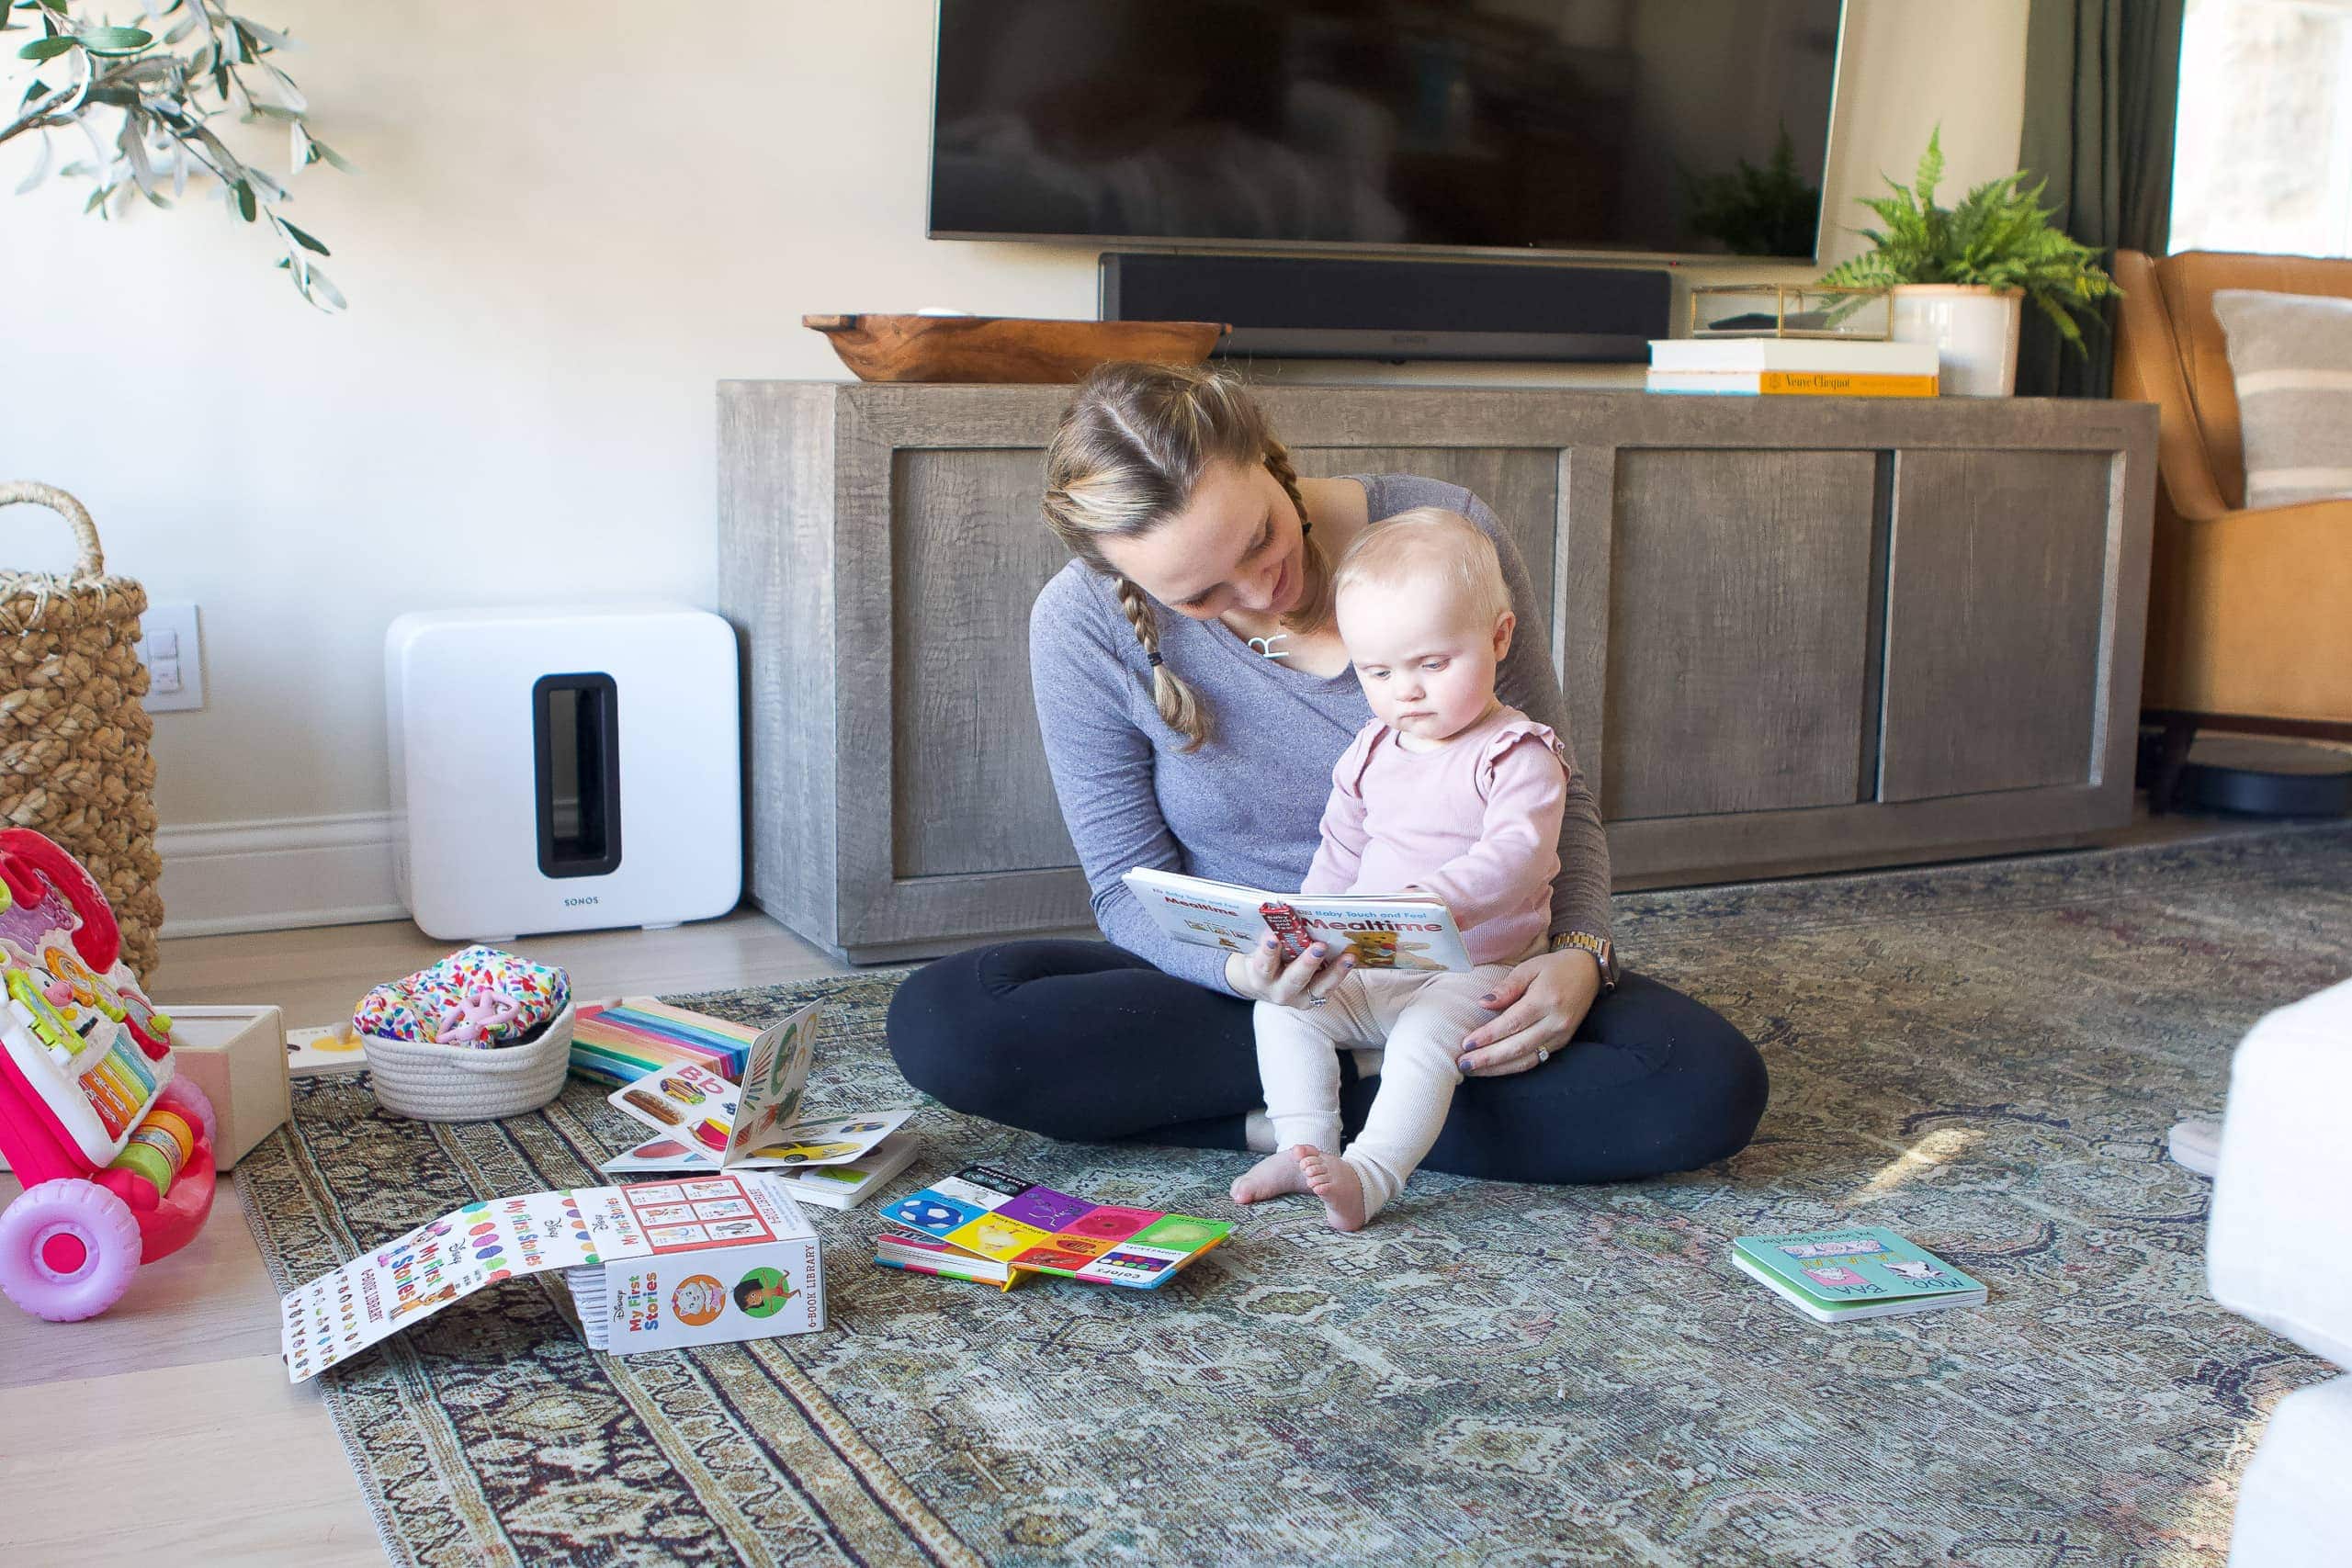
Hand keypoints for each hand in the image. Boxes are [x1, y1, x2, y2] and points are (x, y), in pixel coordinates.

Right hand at [1225, 936, 1356, 1009]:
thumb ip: (1274, 932)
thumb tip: (1287, 910)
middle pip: (1293, 978)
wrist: (1266, 982)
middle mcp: (1278, 990)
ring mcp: (1298, 998)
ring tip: (1347, 956)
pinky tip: (1351, 959)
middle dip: (1307, 963)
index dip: (1268, 951)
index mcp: (1260, 975)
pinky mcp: (1314, 999)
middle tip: (1319, 946)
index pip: (1264, 964)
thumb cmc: (1267, 955)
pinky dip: (1340, 973)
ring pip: (1317, 987)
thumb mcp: (1265, 945)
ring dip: (1334, 971)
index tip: (1273, 937)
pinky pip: (1329, 987)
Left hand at [1456, 947, 1600, 1075]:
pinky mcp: (1561, 1043)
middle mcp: (1555, 1022)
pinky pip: (1536, 1060)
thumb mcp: (1529, 968)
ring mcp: (1560, 1035)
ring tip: (1473, 1070)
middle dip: (1488, 1058)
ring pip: (1526, 1059)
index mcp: (1545, 1000)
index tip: (1466, 1044)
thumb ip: (1506, 987)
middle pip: (1517, 1046)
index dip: (1488, 1036)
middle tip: (1463, 1063)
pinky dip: (1513, 1067)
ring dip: (1498, 1068)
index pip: (1512, 1023)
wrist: (1589, 972)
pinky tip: (1495, 1068)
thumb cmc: (1554, 968)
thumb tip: (1483, 1003)